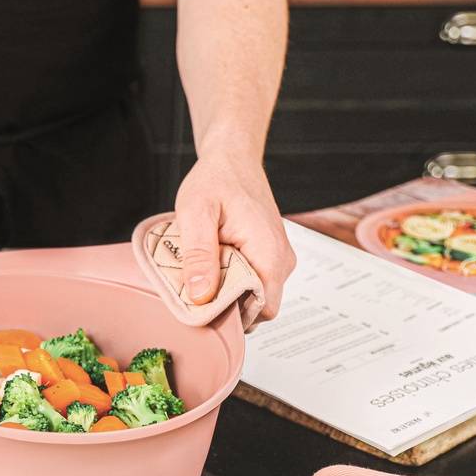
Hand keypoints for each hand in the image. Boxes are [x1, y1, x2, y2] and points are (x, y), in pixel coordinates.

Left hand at [174, 157, 293, 321]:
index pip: (261, 310)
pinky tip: (212, 266)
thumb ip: (199, 256)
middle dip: (225, 306)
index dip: (231, 316)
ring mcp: (278, 259)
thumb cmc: (215, 180)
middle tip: (193, 290)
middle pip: (256, 307)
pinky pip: (251, 282)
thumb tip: (201, 297)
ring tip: (202, 272)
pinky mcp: (269, 257)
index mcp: (269, 253)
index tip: (199, 307)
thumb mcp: (196, 213)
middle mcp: (281, 260)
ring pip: (253, 297)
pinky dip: (230, 281)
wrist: (232, 160)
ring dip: (226, 293)